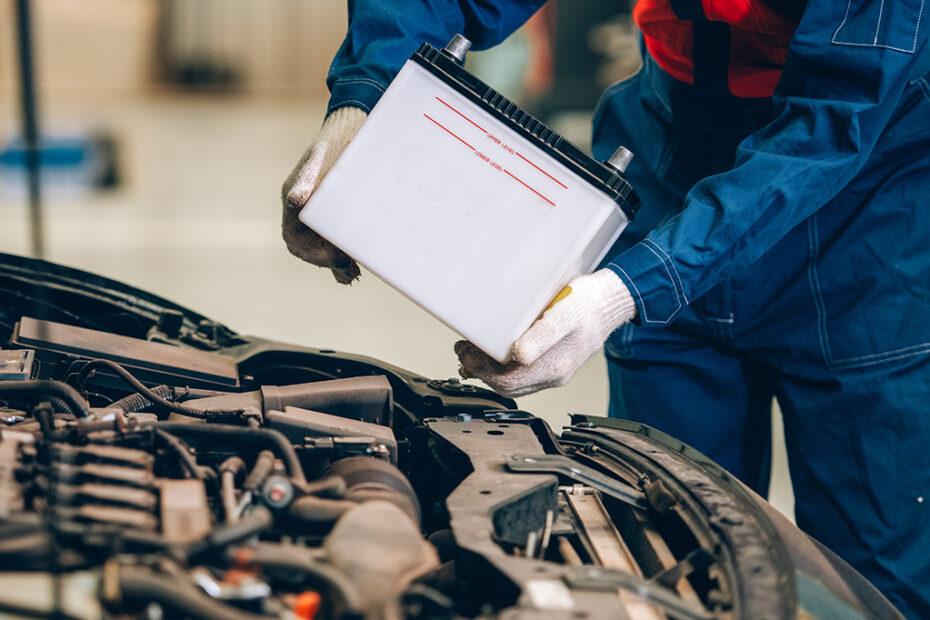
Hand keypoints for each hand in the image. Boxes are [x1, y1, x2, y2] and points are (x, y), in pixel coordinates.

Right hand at [282, 106, 367, 283]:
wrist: (356, 123)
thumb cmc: (340, 137)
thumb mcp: (325, 155)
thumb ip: (309, 178)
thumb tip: (295, 201)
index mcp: (295, 196)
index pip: (295, 237)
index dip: (312, 253)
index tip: (335, 259)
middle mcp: (303, 208)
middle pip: (306, 247)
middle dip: (325, 262)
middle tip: (350, 272)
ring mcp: (319, 211)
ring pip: (320, 246)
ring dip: (335, 263)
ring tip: (354, 274)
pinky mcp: (337, 211)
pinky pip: (334, 239)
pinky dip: (343, 255)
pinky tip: (358, 266)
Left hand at [455, 269, 636, 397]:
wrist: (610, 302)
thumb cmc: (588, 304)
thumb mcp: (563, 315)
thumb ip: (541, 337)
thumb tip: (519, 356)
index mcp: (555, 367)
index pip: (508, 381)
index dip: (482, 370)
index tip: (466, 352)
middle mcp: (554, 374)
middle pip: (507, 385)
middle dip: (481, 371)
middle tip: (463, 351)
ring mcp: (554, 371)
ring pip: (514, 382)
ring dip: (489, 371)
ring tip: (471, 353)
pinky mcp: (554, 363)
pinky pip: (523, 375)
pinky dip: (503, 367)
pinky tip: (493, 355)